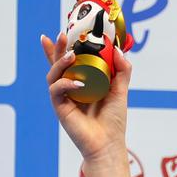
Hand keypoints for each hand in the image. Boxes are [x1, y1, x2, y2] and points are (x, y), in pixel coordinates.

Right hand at [41, 30, 132, 161]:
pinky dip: (65, 84)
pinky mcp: (61, 108)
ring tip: (71, 55)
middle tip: (62, 35)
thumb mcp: (120, 91)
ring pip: (53, 74)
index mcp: (81, 83)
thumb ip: (122, 70)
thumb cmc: (113, 121)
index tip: (62, 31)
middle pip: (58, 64)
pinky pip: (56, 90)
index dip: (62, 48)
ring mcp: (64, 98)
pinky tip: (77, 84)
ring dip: (60, 62)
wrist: (108, 144)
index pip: (69, 62)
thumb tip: (118, 49)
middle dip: (58, 48)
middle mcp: (70, 88)